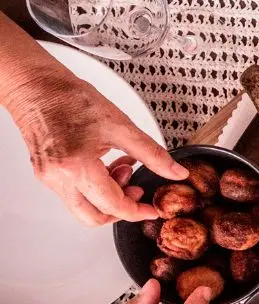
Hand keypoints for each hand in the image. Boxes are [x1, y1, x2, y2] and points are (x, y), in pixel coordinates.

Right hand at [12, 64, 185, 225]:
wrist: (37, 86)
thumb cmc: (71, 99)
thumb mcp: (122, 126)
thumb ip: (152, 154)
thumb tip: (175, 172)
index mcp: (77, 167)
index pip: (113, 206)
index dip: (138, 211)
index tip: (152, 209)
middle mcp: (58, 178)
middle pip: (94, 217)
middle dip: (121, 209)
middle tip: (138, 190)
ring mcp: (48, 177)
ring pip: (83, 207)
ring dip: (108, 196)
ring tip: (123, 168)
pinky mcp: (45, 173)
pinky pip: (73, 193)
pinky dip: (95, 186)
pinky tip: (108, 165)